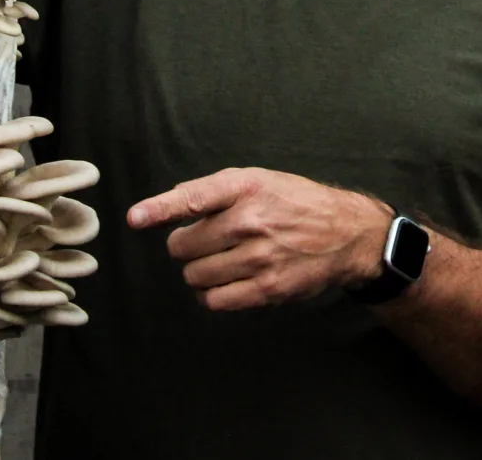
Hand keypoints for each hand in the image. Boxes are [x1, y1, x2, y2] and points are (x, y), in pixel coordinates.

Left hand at [128, 168, 394, 312]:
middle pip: (184, 246)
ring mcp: (259, 257)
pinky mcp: (267, 288)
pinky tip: (224, 282)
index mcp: (247, 187)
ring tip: (219, 262)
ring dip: (198, 272)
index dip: (159, 208)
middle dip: (186, 246)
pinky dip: (211, 294)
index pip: (193, 198)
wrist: (346, 233)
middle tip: (205, 243)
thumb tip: (167, 206)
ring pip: (195, 275)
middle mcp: (251, 220)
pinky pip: (216, 300)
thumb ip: (216, 192)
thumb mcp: (261, 181)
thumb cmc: (296, 203)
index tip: (135, 218)